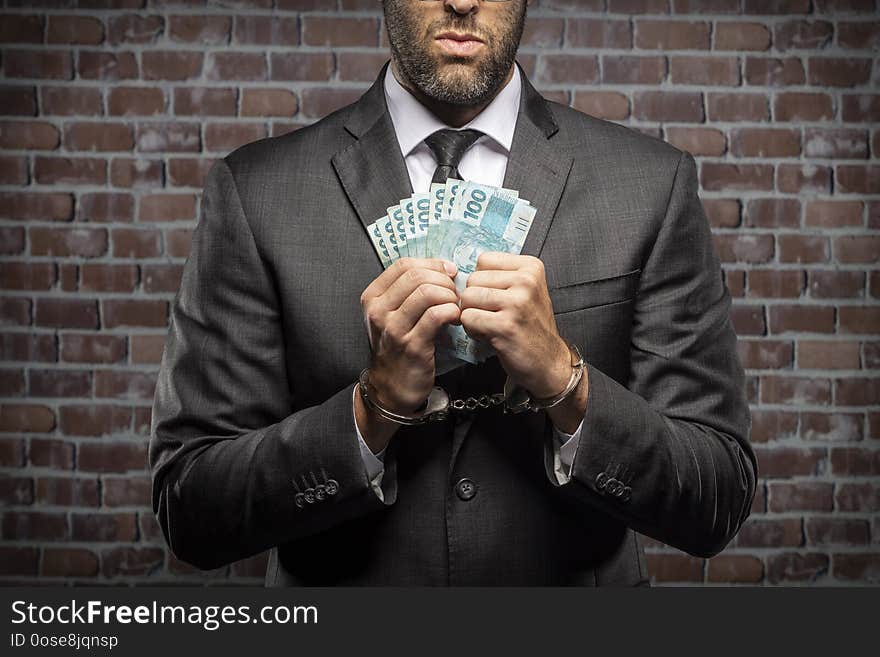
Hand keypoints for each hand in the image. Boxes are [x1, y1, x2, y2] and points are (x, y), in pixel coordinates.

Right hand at [356, 257, 459, 450]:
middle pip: (417, 275)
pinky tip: (456, 319)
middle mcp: (378, 310)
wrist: (391, 388)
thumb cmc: (398, 347)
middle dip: (443, 280)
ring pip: (427, 292)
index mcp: (373, 297)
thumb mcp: (393, 314)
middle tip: (454, 293)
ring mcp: (393, 328)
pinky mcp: (412, 345)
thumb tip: (444, 268)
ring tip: (455, 306)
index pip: (404, 265)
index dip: (432, 264)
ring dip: (449, 296)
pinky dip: (452, 311)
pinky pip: (437, 315)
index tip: (449, 273)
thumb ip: (409, 291)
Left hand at [459, 252, 571, 399]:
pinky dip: (472, 329)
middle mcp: (526, 281)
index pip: (484, 260)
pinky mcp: (505, 326)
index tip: (496, 297)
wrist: (549, 360)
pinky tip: (489, 335)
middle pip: (473, 279)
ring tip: (489, 324)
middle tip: (492, 315)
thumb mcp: (526, 290)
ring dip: (471, 314)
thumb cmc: (531, 326)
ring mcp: (517, 303)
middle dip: (474, 299)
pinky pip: (468, 318)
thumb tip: (461, 271)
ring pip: (467, 297)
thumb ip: (500, 276)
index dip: (482, 281)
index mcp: (531, 267)